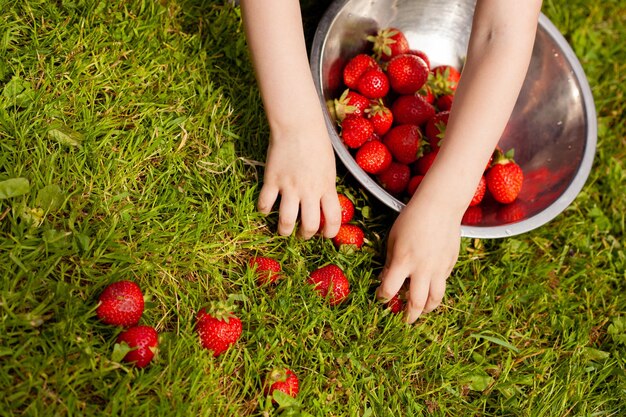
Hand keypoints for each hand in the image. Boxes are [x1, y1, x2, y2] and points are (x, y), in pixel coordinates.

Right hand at [257, 119, 341, 239]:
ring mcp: (289, 187)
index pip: (333, 219)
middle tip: (302, 234)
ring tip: (284, 230)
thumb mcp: (329, 167)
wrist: (298, 125)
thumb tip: (324, 203)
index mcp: (326, 187)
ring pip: (286, 221)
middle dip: (306, 235)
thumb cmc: (317, 143)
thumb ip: (326, 187)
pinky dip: (264, 210)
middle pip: (310, 225)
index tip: (325, 234)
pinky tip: (266, 209)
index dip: (330, 232)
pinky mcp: (272, 180)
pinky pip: (265, 204)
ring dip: (284, 230)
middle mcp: (309, 190)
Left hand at [375, 195, 461, 322]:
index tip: (380, 299)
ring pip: (436, 298)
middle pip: (417, 303)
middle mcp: (422, 268)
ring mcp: (439, 268)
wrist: (440, 206)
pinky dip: (436, 288)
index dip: (382, 298)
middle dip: (409, 316)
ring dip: (427, 309)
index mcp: (403, 261)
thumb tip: (385, 279)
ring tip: (421, 311)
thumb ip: (390, 262)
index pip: (389, 289)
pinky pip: (443, 282)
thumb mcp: (393, 239)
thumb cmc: (411, 219)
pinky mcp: (450, 263)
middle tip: (404, 321)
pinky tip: (430, 287)